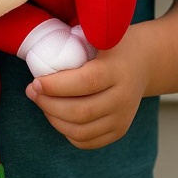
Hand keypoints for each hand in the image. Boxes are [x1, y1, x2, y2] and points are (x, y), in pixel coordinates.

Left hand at [25, 23, 147, 149]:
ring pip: (80, 131)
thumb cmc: (114, 45)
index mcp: (117, 70)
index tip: (35, 81)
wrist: (145, 61)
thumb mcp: (100, 35)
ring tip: (42, 103)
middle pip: (81, 112)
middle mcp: (123, 97)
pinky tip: (57, 116)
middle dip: (48, 104)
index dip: (56, 86)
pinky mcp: (119, 130)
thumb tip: (39, 55)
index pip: (85, 83)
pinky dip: (67, 132)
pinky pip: (87, 141)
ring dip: (54, 119)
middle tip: (32, 92)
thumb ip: (75, 44)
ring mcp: (123, 117)